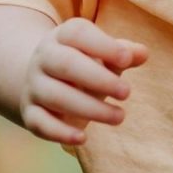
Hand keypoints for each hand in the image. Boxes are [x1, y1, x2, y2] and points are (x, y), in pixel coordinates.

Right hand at [20, 17, 147, 145]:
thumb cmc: (86, 62)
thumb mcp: (105, 53)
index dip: (103, 45)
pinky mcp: (29, 112)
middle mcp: (44, 57)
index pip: (78, 34)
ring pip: (56, 95)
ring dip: (89, 108)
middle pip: (67, 64)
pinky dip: (60, 132)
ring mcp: (34, 85)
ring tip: (120, 116)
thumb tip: (143, 54)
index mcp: (63, 35)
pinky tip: (84, 138)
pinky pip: (39, 123)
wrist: (45, 79)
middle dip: (99, 79)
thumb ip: (124, 52)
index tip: (128, 59)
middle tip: (127, 93)